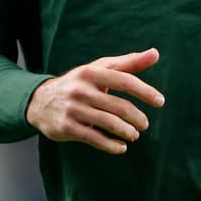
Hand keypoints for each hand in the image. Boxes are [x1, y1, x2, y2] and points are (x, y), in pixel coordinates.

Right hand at [26, 48, 164, 154]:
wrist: (40, 100)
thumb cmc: (79, 83)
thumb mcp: (100, 69)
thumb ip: (128, 62)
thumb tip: (155, 53)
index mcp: (92, 72)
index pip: (125, 81)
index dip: (145, 91)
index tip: (160, 102)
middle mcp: (81, 89)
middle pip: (119, 106)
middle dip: (137, 118)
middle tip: (144, 124)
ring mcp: (73, 109)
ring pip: (109, 123)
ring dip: (127, 132)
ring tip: (134, 134)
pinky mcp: (67, 127)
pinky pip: (94, 138)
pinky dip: (112, 145)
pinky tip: (121, 147)